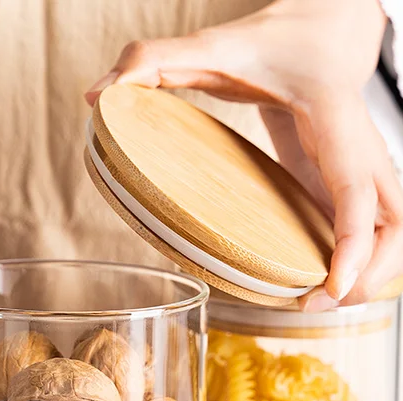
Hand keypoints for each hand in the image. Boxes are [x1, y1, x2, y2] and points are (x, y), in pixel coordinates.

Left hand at [86, 0, 402, 309]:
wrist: (322, 31)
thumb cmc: (271, 43)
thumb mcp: (210, 46)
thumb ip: (151, 58)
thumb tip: (96, 96)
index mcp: (334, 118)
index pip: (357, 188)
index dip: (354, 242)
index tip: (331, 286)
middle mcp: (365, 149)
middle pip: (399, 226)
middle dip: (369, 276)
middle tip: (314, 303)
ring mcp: (368, 169)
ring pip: (398, 235)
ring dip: (368, 278)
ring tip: (312, 300)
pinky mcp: (355, 185)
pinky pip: (375, 233)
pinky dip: (357, 264)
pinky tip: (317, 282)